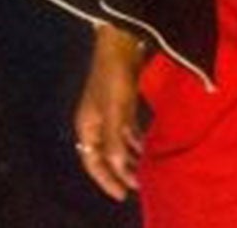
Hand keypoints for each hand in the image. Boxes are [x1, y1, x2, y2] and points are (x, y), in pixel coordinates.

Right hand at [73, 26, 146, 200]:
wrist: (120, 41)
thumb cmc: (114, 76)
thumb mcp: (115, 111)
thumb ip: (114, 140)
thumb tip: (118, 166)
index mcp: (87, 125)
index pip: (92, 161)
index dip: (107, 180)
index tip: (123, 194)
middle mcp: (95, 122)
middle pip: (105, 154)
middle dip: (121, 171)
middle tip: (140, 185)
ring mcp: (108, 112)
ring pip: (117, 142)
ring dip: (130, 156)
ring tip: (147, 170)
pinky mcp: (121, 102)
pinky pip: (126, 129)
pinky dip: (135, 140)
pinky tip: (148, 146)